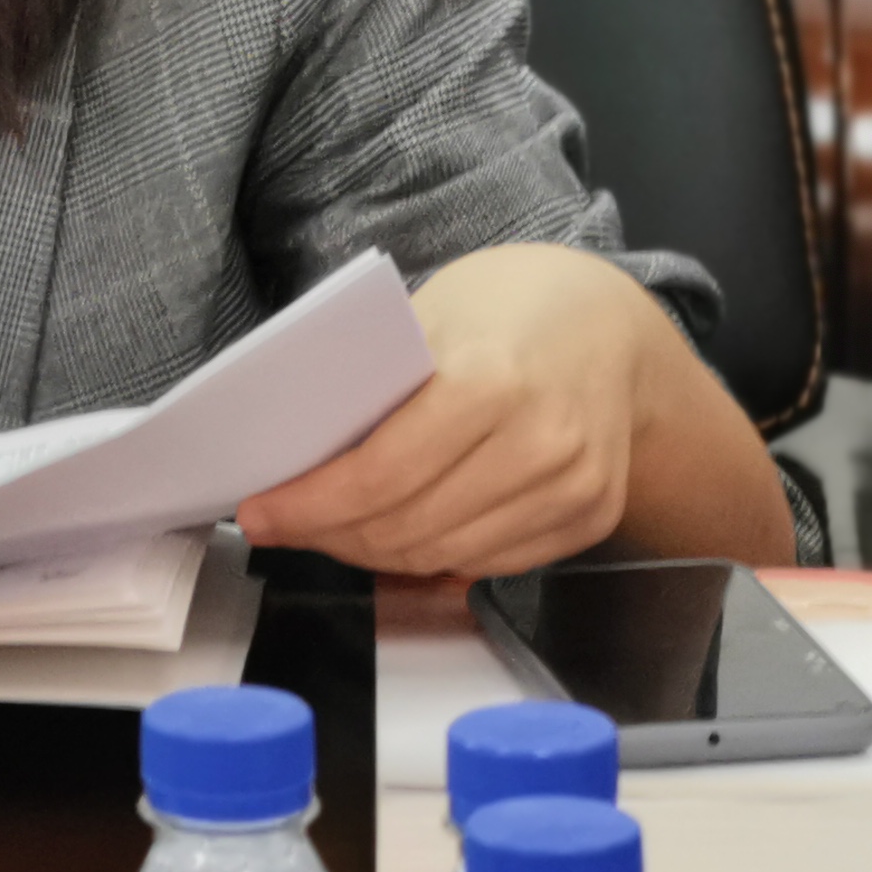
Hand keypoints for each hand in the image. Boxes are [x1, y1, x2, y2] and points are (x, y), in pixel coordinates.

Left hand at [234, 245, 718, 576]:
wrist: (613, 326)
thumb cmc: (505, 309)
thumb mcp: (429, 316)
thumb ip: (374, 386)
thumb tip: (295, 456)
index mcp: (492, 382)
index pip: (380, 475)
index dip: (309, 505)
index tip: (259, 512)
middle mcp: (542, 444)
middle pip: (408, 526)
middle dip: (330, 534)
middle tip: (284, 525)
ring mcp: (573, 489)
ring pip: (444, 556)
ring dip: (374, 553)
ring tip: (330, 532)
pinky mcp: (590, 518)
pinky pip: (489, 563)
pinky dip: (432, 558)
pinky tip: (394, 538)